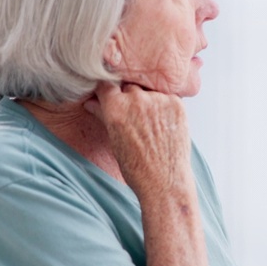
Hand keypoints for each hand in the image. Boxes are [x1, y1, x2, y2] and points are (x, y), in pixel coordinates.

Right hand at [84, 81, 190, 195]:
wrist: (164, 181)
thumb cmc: (135, 166)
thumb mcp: (113, 139)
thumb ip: (102, 115)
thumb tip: (89, 102)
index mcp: (115, 107)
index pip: (106, 85)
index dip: (108, 90)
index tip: (110, 95)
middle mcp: (137, 99)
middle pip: (129, 86)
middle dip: (129, 96)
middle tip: (135, 115)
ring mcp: (159, 100)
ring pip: (149, 91)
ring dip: (149, 99)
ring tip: (151, 122)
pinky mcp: (177, 104)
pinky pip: (168, 96)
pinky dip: (165, 105)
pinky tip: (165, 123)